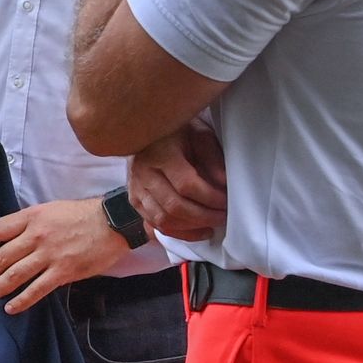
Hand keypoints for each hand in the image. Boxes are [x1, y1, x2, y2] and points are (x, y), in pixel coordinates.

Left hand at [0, 199, 129, 313]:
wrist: (111, 224)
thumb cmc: (79, 215)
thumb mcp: (48, 209)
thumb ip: (28, 222)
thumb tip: (6, 236)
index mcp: (31, 217)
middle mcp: (37, 236)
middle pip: (2, 255)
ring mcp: (50, 255)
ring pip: (15, 274)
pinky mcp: (64, 272)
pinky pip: (37, 290)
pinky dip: (22, 301)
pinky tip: (11, 308)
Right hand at [129, 123, 227, 240]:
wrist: (146, 129)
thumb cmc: (177, 132)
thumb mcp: (199, 135)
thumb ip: (212, 158)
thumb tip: (224, 185)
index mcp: (159, 154)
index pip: (186, 185)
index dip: (210, 198)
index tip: (227, 201)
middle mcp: (143, 173)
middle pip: (175, 206)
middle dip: (204, 216)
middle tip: (223, 216)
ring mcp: (136, 188)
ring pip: (163, 220)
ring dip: (192, 227)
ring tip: (212, 224)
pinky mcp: (134, 200)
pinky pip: (155, 224)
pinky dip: (178, 233)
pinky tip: (197, 231)